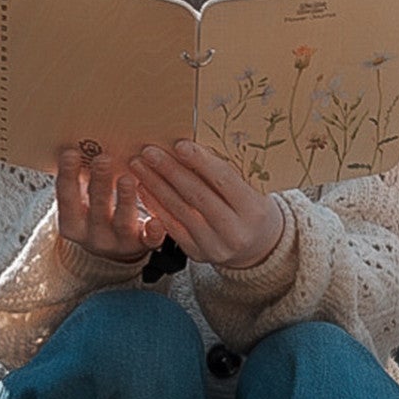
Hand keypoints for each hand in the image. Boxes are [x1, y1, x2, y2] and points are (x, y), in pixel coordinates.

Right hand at [55, 148, 153, 263]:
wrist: (115, 248)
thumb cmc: (99, 211)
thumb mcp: (84, 200)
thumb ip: (83, 178)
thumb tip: (84, 139)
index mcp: (72, 224)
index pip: (67, 198)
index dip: (68, 176)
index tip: (71, 152)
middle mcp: (92, 236)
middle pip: (95, 208)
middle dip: (99, 183)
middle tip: (104, 159)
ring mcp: (118, 243)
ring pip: (121, 222)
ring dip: (125, 199)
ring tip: (128, 178)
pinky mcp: (143, 246)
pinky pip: (149, 240)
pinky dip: (153, 231)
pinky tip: (157, 220)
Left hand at [128, 141, 283, 270]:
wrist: (259, 245)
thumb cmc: (254, 207)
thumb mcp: (254, 189)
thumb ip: (228, 172)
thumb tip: (192, 146)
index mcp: (254, 209)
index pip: (223, 180)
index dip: (200, 161)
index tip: (179, 144)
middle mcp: (235, 231)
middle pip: (197, 195)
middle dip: (170, 171)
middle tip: (149, 151)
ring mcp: (215, 245)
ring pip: (179, 211)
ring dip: (156, 186)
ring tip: (139, 166)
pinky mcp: (198, 253)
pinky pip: (172, 227)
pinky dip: (156, 206)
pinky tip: (144, 189)